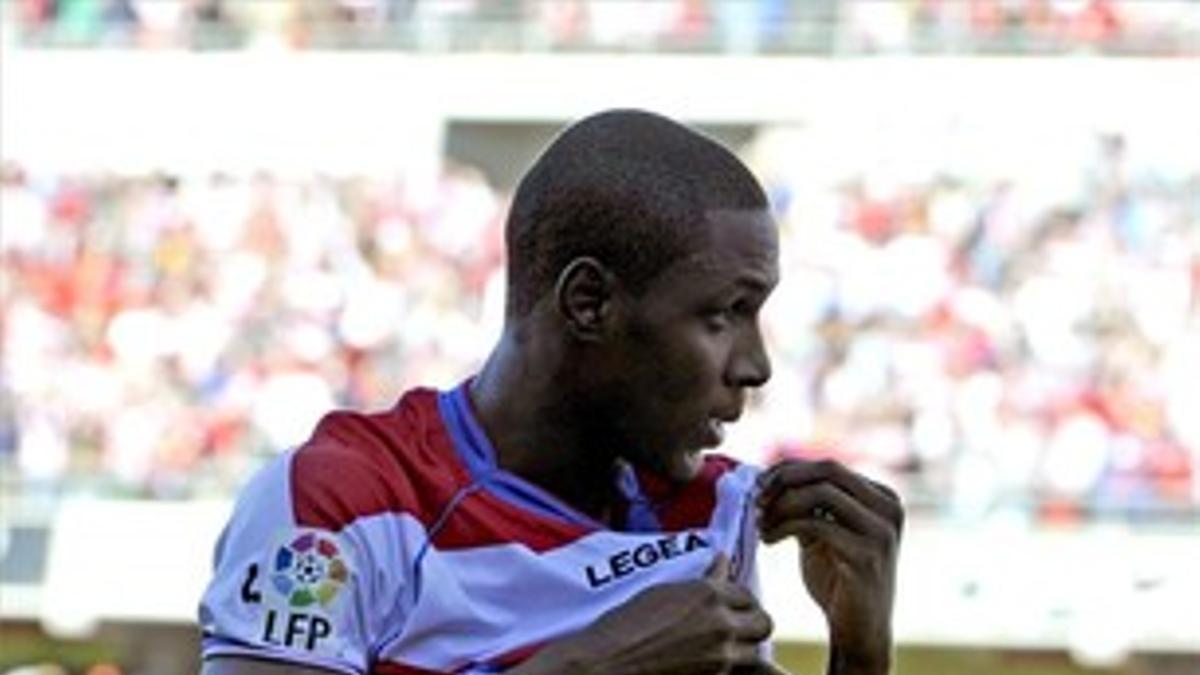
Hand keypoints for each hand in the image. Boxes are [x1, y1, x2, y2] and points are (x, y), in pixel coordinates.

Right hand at [514, 553, 773, 674]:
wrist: (608, 662)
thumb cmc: (625, 623)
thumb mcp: (664, 592)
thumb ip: (701, 581)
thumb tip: (722, 560)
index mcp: (708, 594)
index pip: (746, 594)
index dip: (739, 601)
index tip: (729, 606)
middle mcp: (721, 622)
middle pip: (763, 623)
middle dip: (752, 623)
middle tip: (735, 627)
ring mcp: (721, 655)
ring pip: (756, 651)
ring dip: (746, 648)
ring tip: (725, 647)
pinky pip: (740, 670)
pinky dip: (734, 667)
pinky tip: (715, 661)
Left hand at [756, 460, 902, 674]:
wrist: (859, 630)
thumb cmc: (839, 579)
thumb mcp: (825, 531)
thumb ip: (809, 504)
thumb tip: (771, 475)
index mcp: (882, 497)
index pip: (829, 466)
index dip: (789, 469)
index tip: (759, 485)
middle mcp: (889, 507)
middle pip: (827, 471)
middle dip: (785, 480)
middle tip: (757, 500)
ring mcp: (881, 530)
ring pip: (820, 493)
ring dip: (781, 505)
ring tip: (761, 523)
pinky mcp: (866, 554)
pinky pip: (815, 524)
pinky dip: (784, 526)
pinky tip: (768, 540)